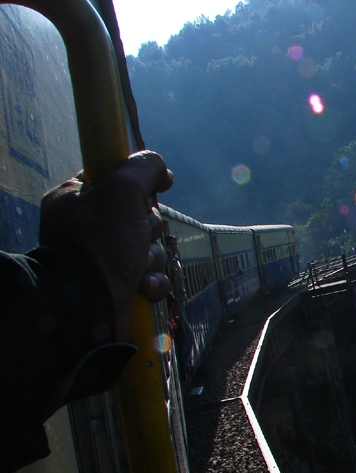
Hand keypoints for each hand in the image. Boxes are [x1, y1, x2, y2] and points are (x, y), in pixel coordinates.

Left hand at [39, 151, 173, 340]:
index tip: (148, 192)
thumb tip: (160, 169)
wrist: (92, 302)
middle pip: (139, 214)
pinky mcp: (120, 285)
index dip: (136, 185)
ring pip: (148, 246)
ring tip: (137, 267)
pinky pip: (151, 275)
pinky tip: (142, 285)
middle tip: (137, 234)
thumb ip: (143, 168)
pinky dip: (152, 281)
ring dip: (151, 257)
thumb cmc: (102, 241)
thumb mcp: (123, 190)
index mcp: (75, 200)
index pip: (114, 180)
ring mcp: (104, 258)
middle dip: (148, 228)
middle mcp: (87, 228)